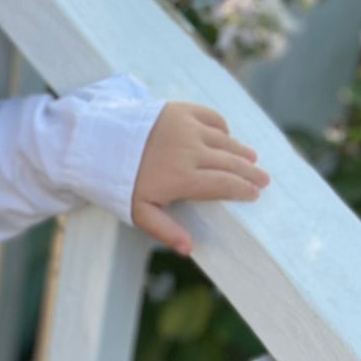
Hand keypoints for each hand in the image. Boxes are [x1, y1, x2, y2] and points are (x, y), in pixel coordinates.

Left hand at [130, 102, 268, 258]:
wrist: (96, 143)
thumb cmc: (117, 182)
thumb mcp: (138, 211)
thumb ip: (165, 231)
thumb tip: (189, 250)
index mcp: (183, 178)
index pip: (224, 185)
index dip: (243, 190)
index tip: (255, 195)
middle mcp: (190, 151)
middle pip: (230, 162)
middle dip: (250, 173)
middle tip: (264, 179)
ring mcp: (186, 127)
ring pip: (224, 140)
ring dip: (240, 151)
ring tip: (252, 160)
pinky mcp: (179, 110)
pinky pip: (211, 117)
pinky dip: (222, 128)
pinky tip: (227, 137)